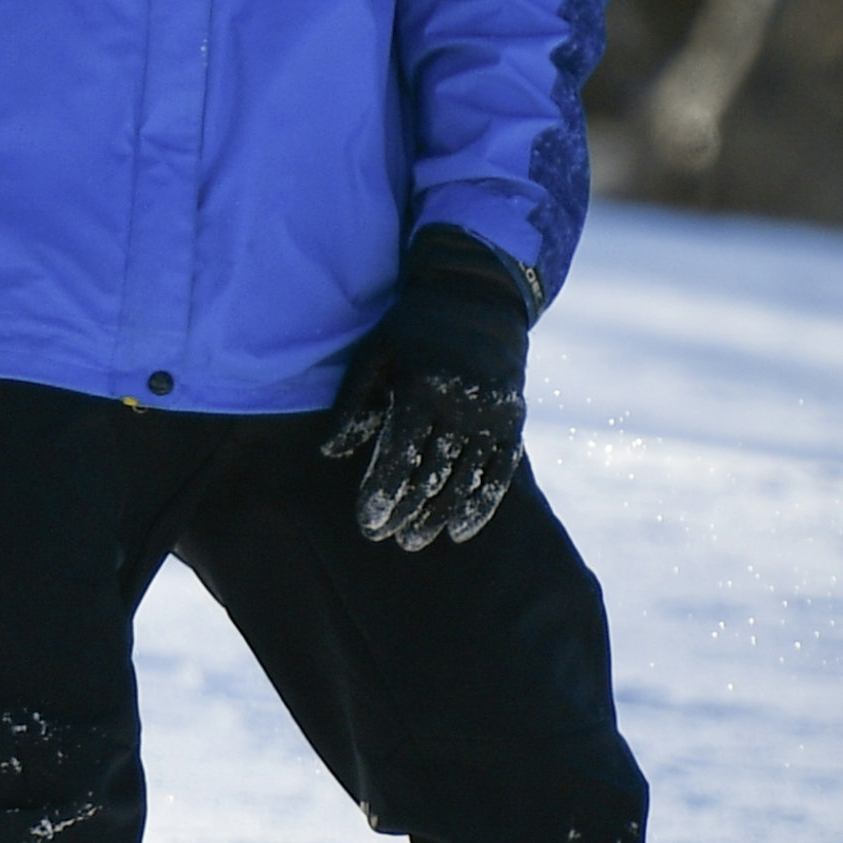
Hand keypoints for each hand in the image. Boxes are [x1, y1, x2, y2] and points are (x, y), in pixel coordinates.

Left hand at [321, 224, 536, 549]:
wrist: (476, 301)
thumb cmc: (411, 330)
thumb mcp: (373, 355)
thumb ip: (352, 405)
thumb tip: (329, 454)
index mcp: (423, 389)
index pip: (400, 455)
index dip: (383, 493)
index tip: (368, 523)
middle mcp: (463, 406)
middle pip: (431, 474)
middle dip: (406, 512)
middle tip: (384, 538)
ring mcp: (493, 416)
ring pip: (464, 480)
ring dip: (438, 516)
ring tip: (413, 541)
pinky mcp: (513, 422)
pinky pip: (500, 473)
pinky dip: (482, 505)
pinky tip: (460, 531)